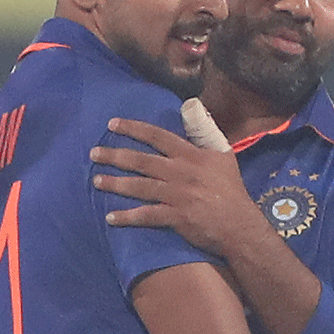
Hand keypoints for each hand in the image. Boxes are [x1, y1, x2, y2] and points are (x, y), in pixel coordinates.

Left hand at [89, 118, 264, 255]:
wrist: (240, 224)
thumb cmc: (231, 190)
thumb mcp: (224, 155)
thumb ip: (205, 133)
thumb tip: (192, 108)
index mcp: (191, 155)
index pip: (157, 136)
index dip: (133, 129)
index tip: (112, 124)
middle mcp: (182, 172)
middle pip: (142, 161)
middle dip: (115, 156)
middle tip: (93, 153)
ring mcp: (179, 195)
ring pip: (140, 186)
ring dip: (115, 184)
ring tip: (96, 181)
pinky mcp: (177, 217)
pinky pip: (147, 215)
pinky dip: (128, 217)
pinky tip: (110, 217)